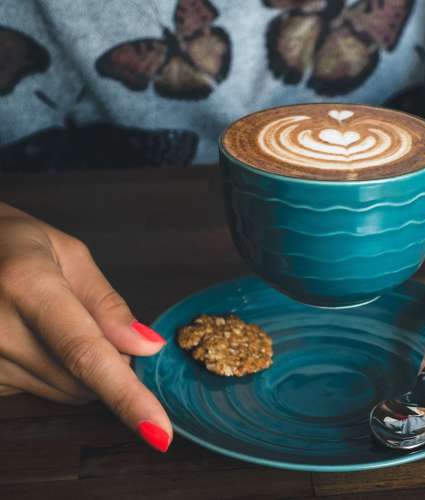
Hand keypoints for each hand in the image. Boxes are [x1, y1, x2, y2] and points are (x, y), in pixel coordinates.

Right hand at [0, 203, 171, 451]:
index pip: (87, 353)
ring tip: (55, 321)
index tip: (158, 431)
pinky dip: (53, 371)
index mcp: (26, 285)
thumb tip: (147, 348)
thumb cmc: (15, 243)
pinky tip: (33, 337)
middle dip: (112, 363)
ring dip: (81, 369)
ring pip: (64, 391)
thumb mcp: (67, 253)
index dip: (127, 396)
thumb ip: (106, 304)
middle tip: (101, 325)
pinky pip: (38, 390)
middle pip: (81, 380)